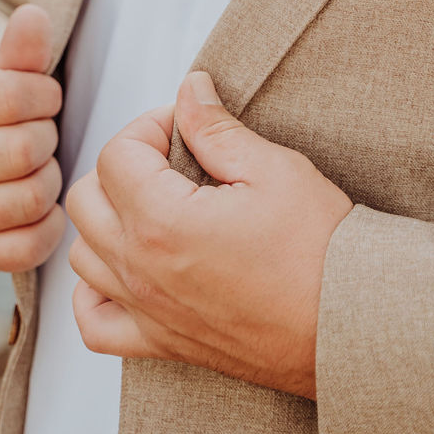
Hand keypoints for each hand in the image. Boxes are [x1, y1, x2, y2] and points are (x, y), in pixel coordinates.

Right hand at [0, 4, 65, 274]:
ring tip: (37, 167)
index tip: (43, 98)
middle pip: (25, 149)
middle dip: (47, 137)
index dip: (44, 95)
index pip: (10, 96)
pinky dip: (47, 224)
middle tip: (40, 135)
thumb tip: (35, 15)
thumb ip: (17, 53)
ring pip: (32, 197)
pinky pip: (30, 245)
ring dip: (50, 179)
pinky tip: (38, 206)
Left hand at [66, 72, 352, 399]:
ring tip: (157, 207)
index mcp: (162, 222)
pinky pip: (93, 322)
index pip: (116, 154)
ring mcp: (148, 310)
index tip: (187, 127)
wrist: (351, 323)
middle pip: (87, 199)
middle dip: (124, 166)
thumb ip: (217, 128)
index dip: (152, 126)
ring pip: (83, 256)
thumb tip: (189, 90)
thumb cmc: (322, 251)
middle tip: (174, 159)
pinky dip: (95, 293)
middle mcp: (141, 270)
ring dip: (108, 221)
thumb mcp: (274, 169)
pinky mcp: (163, 342)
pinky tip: (128, 268)